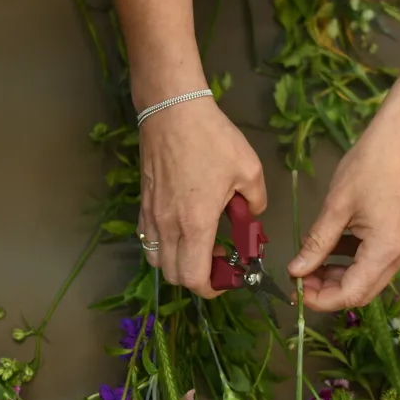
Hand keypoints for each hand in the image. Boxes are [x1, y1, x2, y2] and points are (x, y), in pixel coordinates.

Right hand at [137, 98, 266, 295]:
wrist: (172, 110)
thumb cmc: (212, 138)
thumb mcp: (249, 169)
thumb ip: (256, 202)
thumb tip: (252, 215)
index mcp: (196, 223)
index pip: (194, 278)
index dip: (211, 288)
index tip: (227, 277)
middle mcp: (168, 225)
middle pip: (174, 275)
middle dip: (197, 277)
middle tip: (217, 259)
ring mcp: (151, 215)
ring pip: (157, 259)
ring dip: (177, 262)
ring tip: (198, 245)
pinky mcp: (143, 203)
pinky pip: (148, 238)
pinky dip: (163, 245)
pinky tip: (180, 228)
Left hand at [289, 111, 399, 310]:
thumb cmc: (369, 165)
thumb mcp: (336, 206)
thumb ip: (317, 243)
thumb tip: (296, 270)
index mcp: (385, 251)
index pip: (351, 294)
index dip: (321, 299)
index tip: (295, 289)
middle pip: (361, 290)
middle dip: (328, 289)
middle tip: (298, 277)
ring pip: (367, 277)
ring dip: (338, 275)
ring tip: (309, 261)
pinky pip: (374, 259)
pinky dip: (350, 260)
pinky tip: (329, 247)